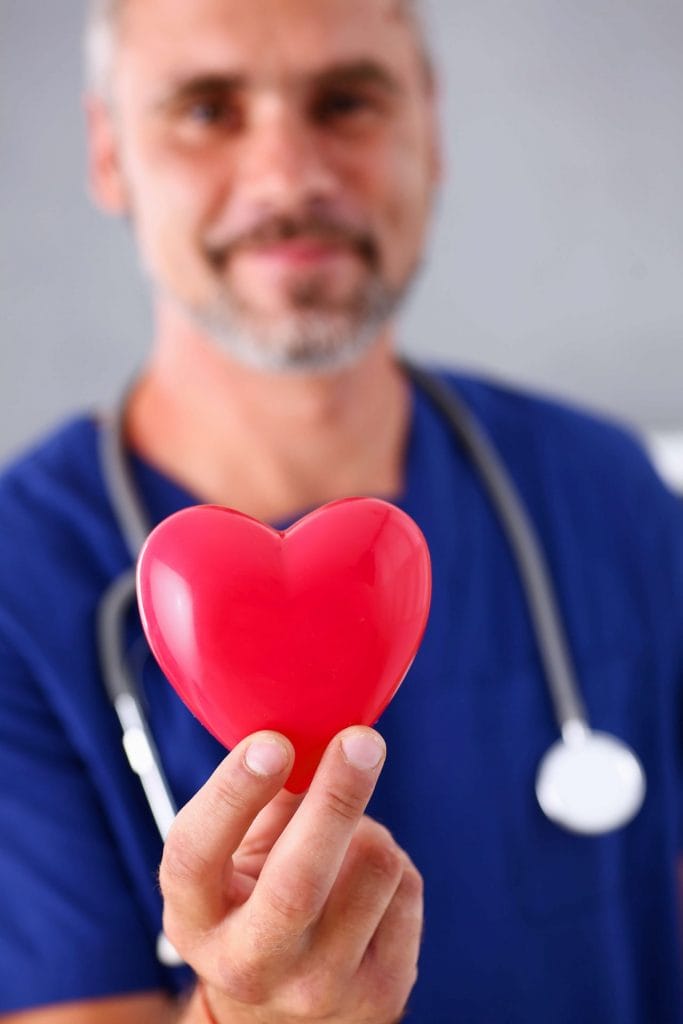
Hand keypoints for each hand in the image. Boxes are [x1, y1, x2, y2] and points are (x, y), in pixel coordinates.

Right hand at [160, 727, 422, 1023]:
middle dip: (335, 798)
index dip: (233, 793)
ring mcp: (318, 989)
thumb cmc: (253, 899)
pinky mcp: (380, 996)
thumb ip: (259, 798)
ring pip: (373, 867)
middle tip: (360, 740)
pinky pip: (405, 887)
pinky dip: (389, 863)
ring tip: (346, 838)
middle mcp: (249, 964)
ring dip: (367, 828)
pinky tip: (364, 883)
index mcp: (195, 919)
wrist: (283, 1012)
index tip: (272, 742)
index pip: (196, 854)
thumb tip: (313, 728)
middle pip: (298, 881)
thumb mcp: (231, 856)